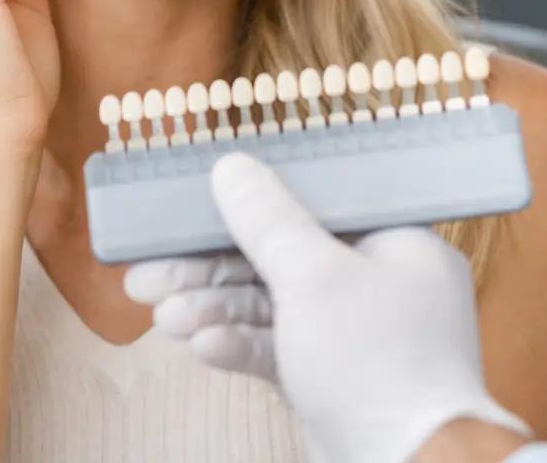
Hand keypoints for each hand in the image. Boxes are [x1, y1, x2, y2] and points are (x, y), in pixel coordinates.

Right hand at [127, 153, 529, 462]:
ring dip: (217, 308)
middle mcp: (382, 282)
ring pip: (275, 306)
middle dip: (214, 268)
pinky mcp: (335, 378)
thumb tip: (232, 167)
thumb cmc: (378, 363)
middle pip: (283, 257)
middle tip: (149, 273)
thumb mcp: (315, 277)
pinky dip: (243, 346)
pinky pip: (281, 348)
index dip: (254, 202)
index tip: (198, 204)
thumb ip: (269, 221)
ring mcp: (358, 335)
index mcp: (397, 241)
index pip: (316, 203)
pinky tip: (202, 346)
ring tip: (162, 315)